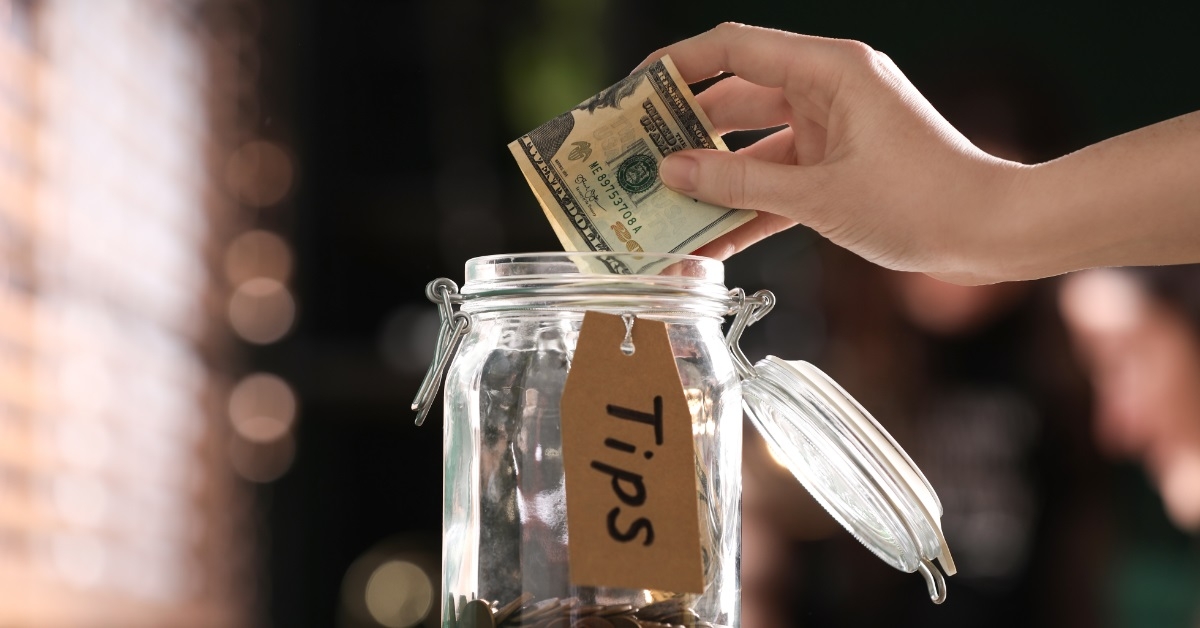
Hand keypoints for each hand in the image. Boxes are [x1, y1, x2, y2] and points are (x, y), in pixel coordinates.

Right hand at [640, 24, 1025, 283]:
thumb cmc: (923, 200)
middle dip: (684, 131)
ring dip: (713, 180)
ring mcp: (832, 130)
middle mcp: (827, 90)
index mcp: (829, 70)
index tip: (631, 92)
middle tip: (633, 158)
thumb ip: (740, 183)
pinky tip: (706, 242)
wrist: (994, 233)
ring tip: (659, 207)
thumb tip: (672, 171)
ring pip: (753, 148)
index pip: (733, 48)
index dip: (677, 64)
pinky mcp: (838, 168)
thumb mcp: (819, 195)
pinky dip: (747, 207)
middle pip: (735, 98)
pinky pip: (778, 181)